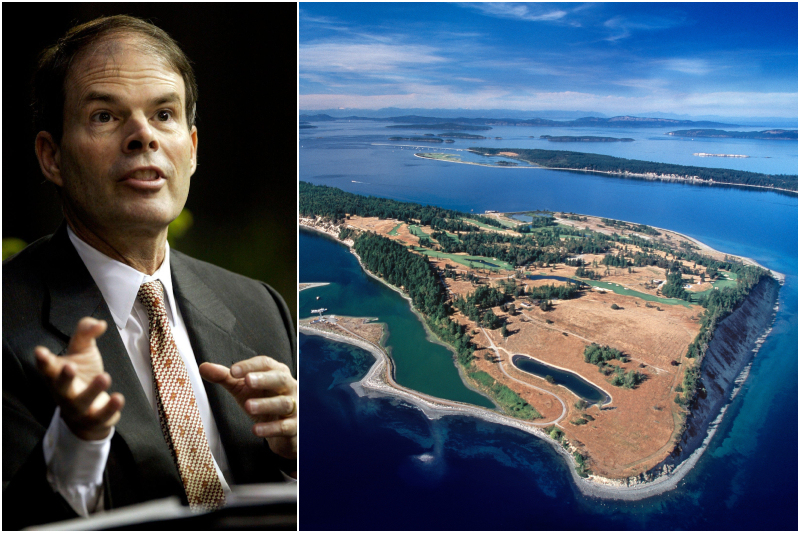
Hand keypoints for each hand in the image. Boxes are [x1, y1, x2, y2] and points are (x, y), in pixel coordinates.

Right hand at [34, 317, 124, 440]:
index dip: (43, 361)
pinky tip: (118, 398)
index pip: (47, 368)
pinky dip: (110, 409)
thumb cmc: (83, 374)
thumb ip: (86, 334)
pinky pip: (102, 416)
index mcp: (57, 376)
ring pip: (82, 402)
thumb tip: (99, 323)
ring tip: (105, 377)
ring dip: (92, 391)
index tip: (40, 351)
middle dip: (64, 377)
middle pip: (60, 387)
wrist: (88, 412)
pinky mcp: (95, 419)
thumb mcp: (83, 352)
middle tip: (69, 366)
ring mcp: (79, 409)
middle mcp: (64, 393)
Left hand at [199, 356, 296, 464]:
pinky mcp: (294, 426)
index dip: (250, 366)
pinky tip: (256, 429)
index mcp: (276, 373)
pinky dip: (271, 428)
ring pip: (284, 403)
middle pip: (280, 379)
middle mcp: (288, 387)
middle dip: (264, 379)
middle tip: (247, 381)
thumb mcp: (243, 389)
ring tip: (248, 406)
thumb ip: (225, 377)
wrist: (283, 430)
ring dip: (266, 404)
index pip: (266, 364)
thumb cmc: (263, 401)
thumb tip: (203, 367)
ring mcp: (294, 407)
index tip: (233, 371)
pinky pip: (285, 426)